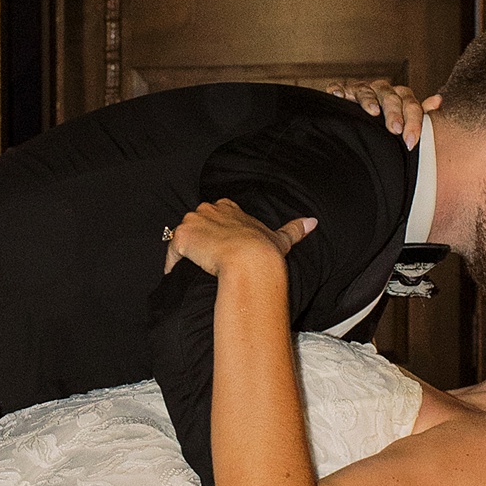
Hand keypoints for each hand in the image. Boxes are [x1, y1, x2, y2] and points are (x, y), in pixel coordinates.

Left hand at [164, 197, 315, 277]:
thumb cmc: (264, 251)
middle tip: (206, 262)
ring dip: (185, 254)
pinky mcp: (182, 238)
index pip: (215, 214)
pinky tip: (180, 277)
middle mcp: (208, 209)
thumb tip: (313, 221)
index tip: (220, 246)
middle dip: (198, 241)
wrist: (250, 262)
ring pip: (183, 238)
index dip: (215, 231)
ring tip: (194, 272)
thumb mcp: (280, 238)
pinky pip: (171, 253)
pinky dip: (173, 266)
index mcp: (228, 208)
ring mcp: (193, 222)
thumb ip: (293, 229)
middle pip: (196, 225)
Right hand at [323, 77, 440, 148]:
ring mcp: (362, 89)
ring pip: (367, 90)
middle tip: (395, 129)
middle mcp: (382, 90)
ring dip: (370, 100)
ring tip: (372, 112)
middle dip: (394, 113)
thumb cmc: (385, 119)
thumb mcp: (405, 117)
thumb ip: (420, 112)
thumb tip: (438, 101)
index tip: (411, 140)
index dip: (413, 121)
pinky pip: (340, 87)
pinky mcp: (342, 90)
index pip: (411, 105)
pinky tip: (339, 95)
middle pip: (391, 97)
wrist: (358, 113)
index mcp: (400, 96)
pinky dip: (339, 89)